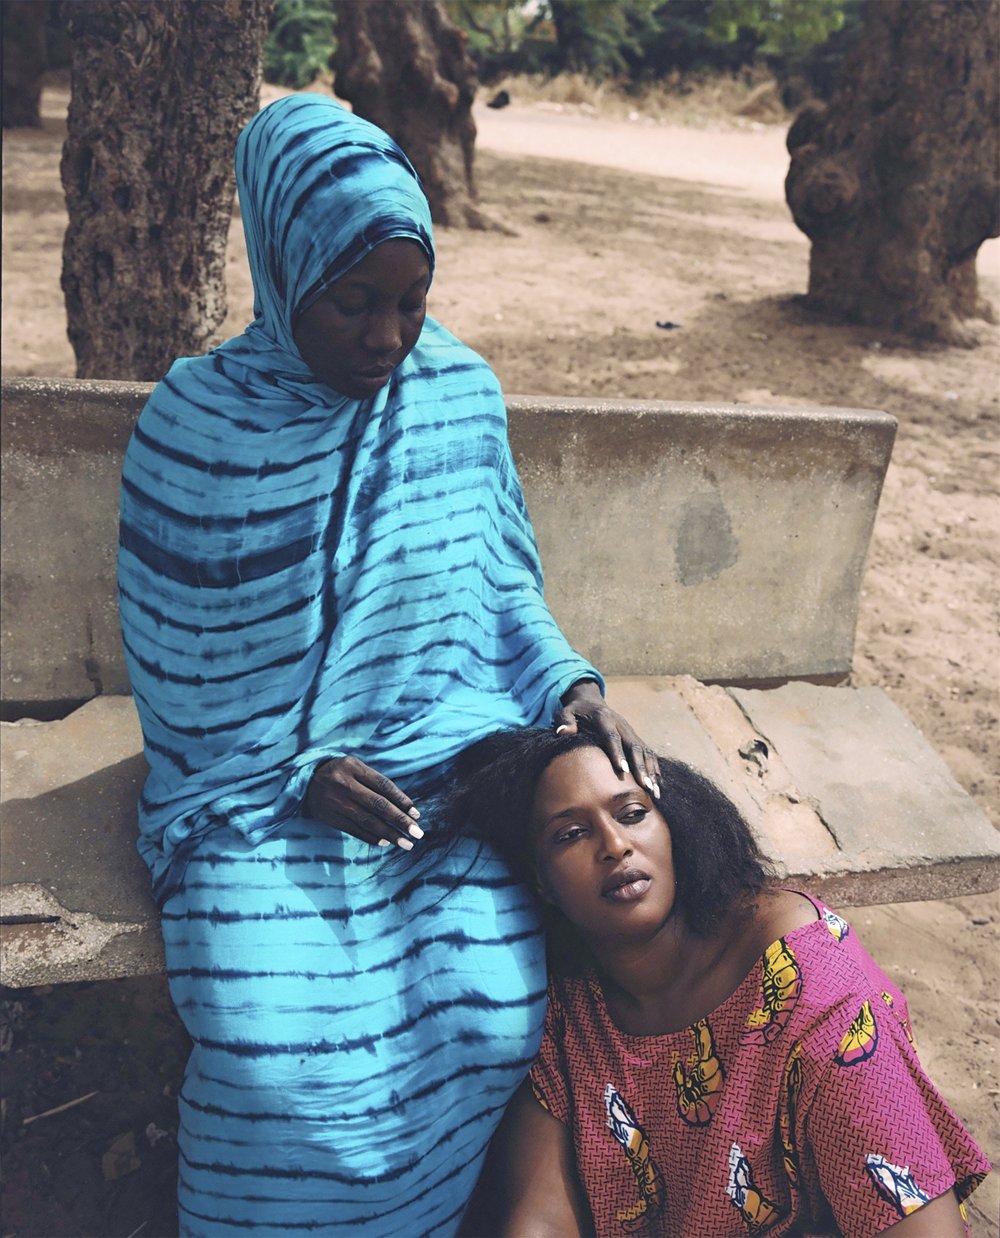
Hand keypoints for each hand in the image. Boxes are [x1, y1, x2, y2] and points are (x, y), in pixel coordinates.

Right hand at [306, 757, 422, 850]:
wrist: (304, 781)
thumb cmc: (340, 773)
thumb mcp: (355, 768)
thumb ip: (375, 783)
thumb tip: (404, 807)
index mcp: (353, 767)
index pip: (383, 785)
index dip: (402, 801)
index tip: (416, 815)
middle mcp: (344, 784)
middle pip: (378, 805)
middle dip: (400, 820)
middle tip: (418, 833)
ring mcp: (335, 801)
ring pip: (367, 820)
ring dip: (389, 834)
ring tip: (406, 843)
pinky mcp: (329, 817)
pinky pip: (354, 829)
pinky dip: (371, 837)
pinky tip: (385, 842)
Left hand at [553, 680, 660, 798]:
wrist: (591, 702)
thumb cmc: (577, 711)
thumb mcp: (566, 711)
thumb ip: (565, 721)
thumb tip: (563, 732)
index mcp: (604, 718)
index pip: (612, 737)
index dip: (618, 753)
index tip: (623, 770)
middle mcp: (622, 725)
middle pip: (634, 746)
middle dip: (641, 767)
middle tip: (645, 786)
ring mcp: (631, 731)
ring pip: (645, 751)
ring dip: (651, 771)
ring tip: (654, 792)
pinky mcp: (635, 738)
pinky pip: (648, 753)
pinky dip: (654, 769)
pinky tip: (658, 785)